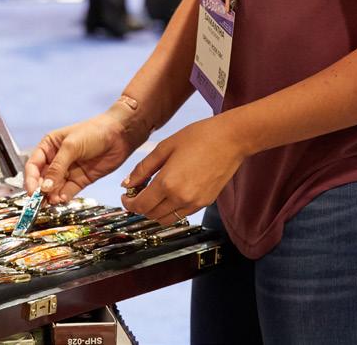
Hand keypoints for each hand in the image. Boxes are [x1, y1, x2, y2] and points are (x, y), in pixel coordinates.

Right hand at [24, 102, 148, 204]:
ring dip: (51, 196)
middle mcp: (56, 159)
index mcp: (49, 146)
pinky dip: (63, 197)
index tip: (32, 192)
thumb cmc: (94, 131)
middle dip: (40, 191)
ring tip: (53, 201)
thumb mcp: (72, 146)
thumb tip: (44, 187)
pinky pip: (67, 191)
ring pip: (54, 188)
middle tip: (39, 202)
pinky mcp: (80, 180)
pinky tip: (62, 199)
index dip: (30, 179)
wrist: (120, 134)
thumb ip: (57, 167)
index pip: (33, 165)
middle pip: (42, 179)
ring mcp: (68, 171)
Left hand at [120, 116, 246, 224]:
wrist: (231, 139)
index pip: (140, 205)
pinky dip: (172, 209)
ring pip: (166, 219)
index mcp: (167, 183)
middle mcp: (180, 198)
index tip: (126, 197)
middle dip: (141, 207)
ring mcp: (194, 203)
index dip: (129, 204)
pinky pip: (182, 214)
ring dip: (156, 211)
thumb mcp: (165, 147)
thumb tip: (127, 183)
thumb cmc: (199, 136)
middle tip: (138, 192)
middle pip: (151, 215)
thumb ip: (143, 167)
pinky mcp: (205, 203)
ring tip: (155, 193)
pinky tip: (172, 192)